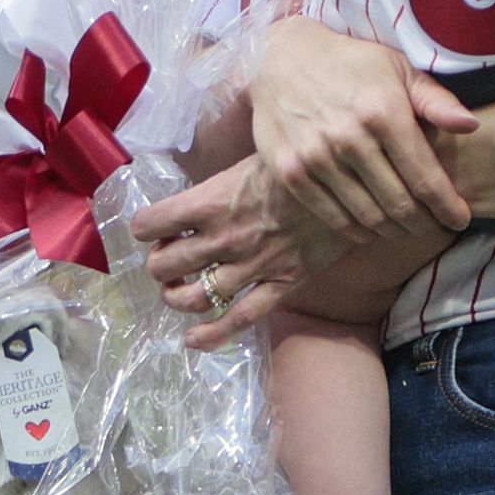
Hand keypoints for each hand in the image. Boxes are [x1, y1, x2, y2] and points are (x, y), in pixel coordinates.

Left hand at [127, 158, 349, 351]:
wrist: (351, 182)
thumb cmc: (296, 162)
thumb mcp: (247, 155)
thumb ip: (217, 178)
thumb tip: (190, 181)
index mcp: (212, 199)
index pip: (153, 223)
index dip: (143, 227)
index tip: (148, 227)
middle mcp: (224, 237)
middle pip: (167, 265)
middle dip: (158, 264)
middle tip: (164, 258)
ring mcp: (252, 266)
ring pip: (194, 297)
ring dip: (176, 297)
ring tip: (176, 290)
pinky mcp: (279, 285)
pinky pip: (238, 319)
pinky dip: (210, 335)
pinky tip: (192, 339)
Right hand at [249, 18, 479, 238]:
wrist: (280, 58)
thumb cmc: (351, 64)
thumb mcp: (398, 68)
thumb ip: (436, 100)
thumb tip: (471, 126)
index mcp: (384, 111)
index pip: (426, 178)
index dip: (448, 207)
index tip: (460, 220)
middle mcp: (350, 137)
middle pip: (400, 204)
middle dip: (424, 224)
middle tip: (433, 226)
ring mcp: (316, 157)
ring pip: (368, 216)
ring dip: (393, 231)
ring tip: (405, 228)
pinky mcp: (291, 172)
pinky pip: (333, 217)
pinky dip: (358, 230)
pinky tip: (371, 228)